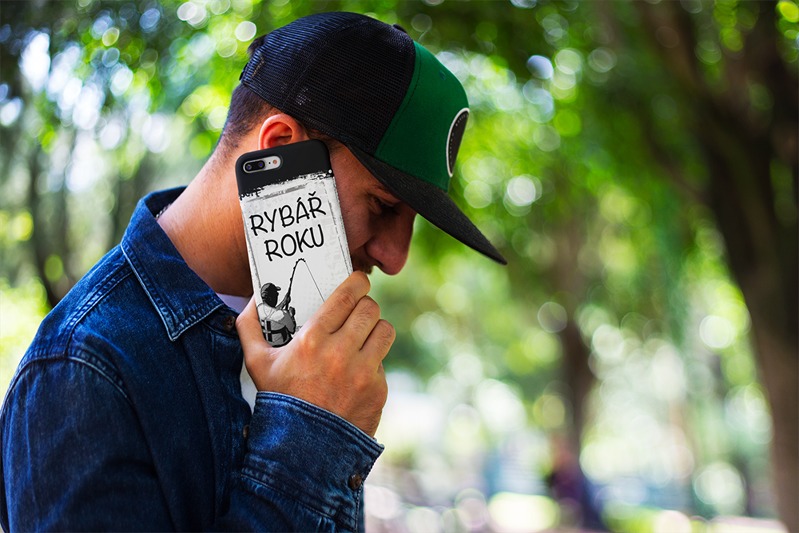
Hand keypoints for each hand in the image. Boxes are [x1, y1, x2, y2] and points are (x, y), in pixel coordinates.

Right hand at [236, 272, 393, 436]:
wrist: (302, 449)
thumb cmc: (279, 400)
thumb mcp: (256, 363)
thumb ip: (249, 327)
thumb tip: (253, 299)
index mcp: (312, 340)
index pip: (347, 296)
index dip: (357, 282)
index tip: (358, 281)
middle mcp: (340, 353)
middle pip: (370, 309)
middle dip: (365, 305)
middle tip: (358, 310)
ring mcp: (362, 372)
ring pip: (385, 330)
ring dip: (375, 329)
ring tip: (364, 336)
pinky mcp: (377, 390)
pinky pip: (383, 362)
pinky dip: (372, 362)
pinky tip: (356, 371)